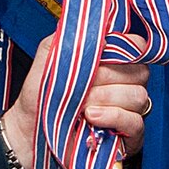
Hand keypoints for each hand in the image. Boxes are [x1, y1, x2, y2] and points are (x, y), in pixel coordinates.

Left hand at [1, 35, 152, 168]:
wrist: (27, 132)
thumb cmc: (39, 98)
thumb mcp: (48, 57)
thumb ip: (70, 37)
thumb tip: (99, 31)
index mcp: (110, 64)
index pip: (136, 47)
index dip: (122, 49)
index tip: (99, 56)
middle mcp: (123, 85)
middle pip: (140, 72)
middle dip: (108, 78)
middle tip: (83, 87)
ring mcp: (128, 111)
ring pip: (138, 96)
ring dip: (107, 99)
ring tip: (82, 107)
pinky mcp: (129, 137)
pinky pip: (136, 122)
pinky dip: (114, 117)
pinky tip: (92, 118)